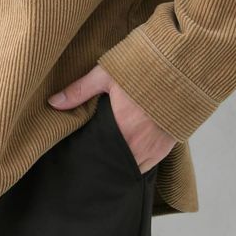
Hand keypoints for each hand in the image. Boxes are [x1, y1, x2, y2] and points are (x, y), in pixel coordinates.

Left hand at [48, 64, 177, 173]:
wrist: (182, 68)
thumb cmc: (143, 68)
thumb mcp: (107, 75)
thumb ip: (79, 91)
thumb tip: (52, 103)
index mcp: (121, 129)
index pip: (99, 153)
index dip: (90, 156)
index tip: (80, 155)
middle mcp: (138, 145)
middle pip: (115, 163)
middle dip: (104, 162)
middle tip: (92, 157)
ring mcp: (154, 148)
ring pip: (132, 167)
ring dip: (120, 163)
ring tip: (107, 156)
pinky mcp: (167, 147)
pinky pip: (148, 164)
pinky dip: (137, 162)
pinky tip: (127, 154)